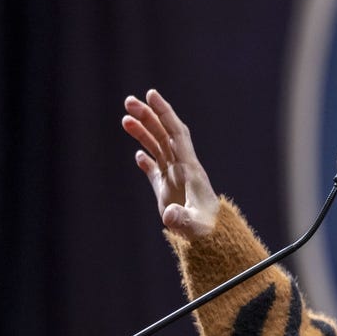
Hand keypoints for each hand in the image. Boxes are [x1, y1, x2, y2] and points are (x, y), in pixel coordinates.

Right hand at [122, 89, 217, 238]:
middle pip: (164, 135)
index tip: (151, 94)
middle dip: (148, 117)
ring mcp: (174, 179)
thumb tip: (169, 216)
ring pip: (158, 148)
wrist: (211, 240)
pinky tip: (137, 155)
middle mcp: (182, 168)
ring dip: (143, 133)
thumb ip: (182, 220)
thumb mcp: (194, 226)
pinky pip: (155, 171)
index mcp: (190, 168)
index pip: (176, 133)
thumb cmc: (206, 231)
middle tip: (128, 101)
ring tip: (125, 119)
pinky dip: (146, 161)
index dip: (164, 113)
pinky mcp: (167, 192)